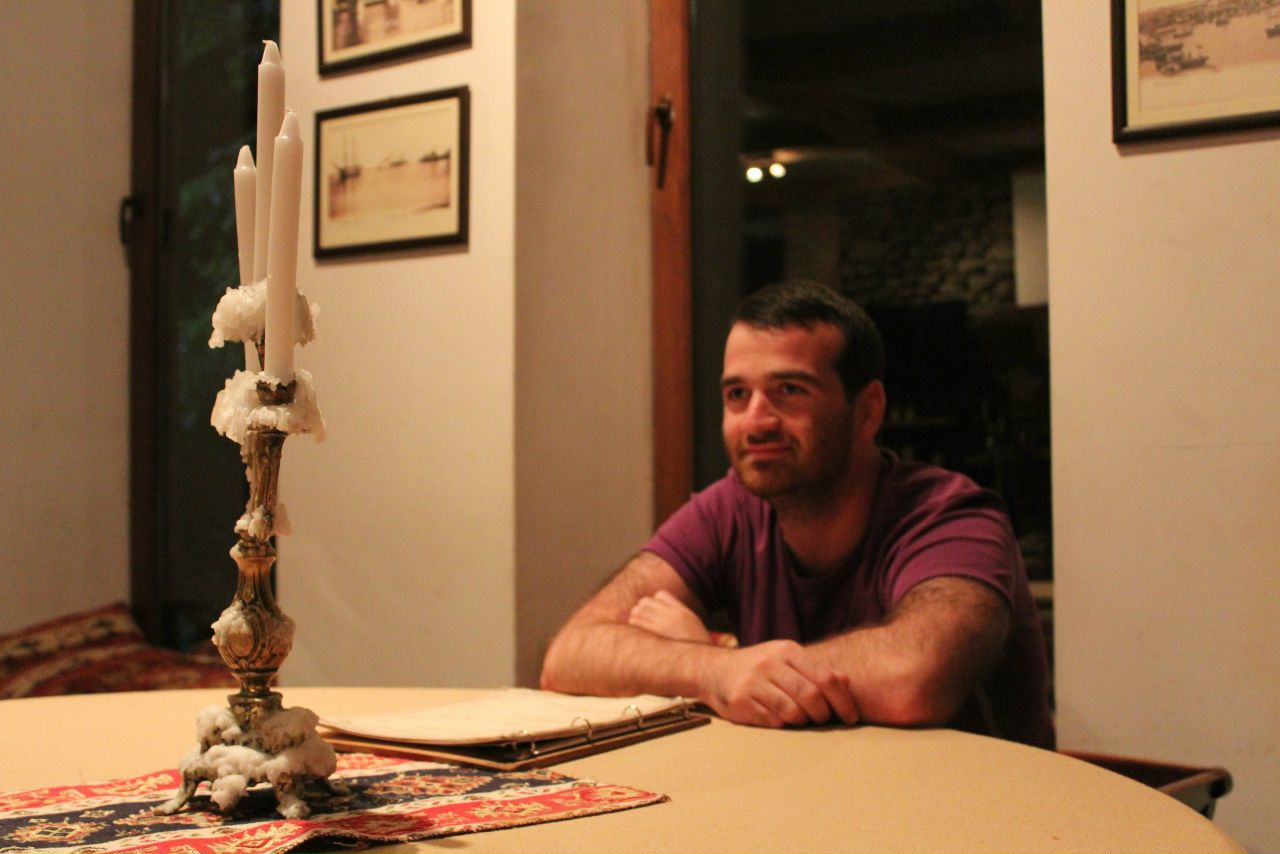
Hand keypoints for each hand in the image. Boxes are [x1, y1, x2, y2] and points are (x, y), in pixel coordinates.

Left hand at [628, 590, 712, 643]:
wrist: (701, 663)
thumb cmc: (696, 647)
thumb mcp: (693, 625)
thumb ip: (680, 615)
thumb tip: (665, 612)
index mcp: (682, 611)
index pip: (660, 595)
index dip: (654, 602)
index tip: (654, 612)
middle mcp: (672, 615)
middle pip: (646, 601)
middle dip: (641, 608)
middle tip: (642, 620)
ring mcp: (663, 624)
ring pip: (638, 610)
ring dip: (635, 617)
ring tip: (637, 627)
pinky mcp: (656, 635)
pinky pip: (636, 623)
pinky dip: (633, 626)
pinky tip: (637, 635)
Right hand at [700, 640, 859, 727]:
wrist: (713, 670)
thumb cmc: (759, 668)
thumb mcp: (786, 660)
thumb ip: (815, 670)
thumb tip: (846, 681)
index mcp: (787, 651)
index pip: (825, 678)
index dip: (843, 701)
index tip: (851, 717)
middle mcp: (770, 663)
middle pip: (811, 697)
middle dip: (823, 714)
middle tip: (823, 719)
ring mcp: (753, 682)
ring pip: (792, 712)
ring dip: (802, 721)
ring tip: (799, 718)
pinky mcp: (740, 701)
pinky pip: (773, 721)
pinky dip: (781, 723)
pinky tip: (776, 716)